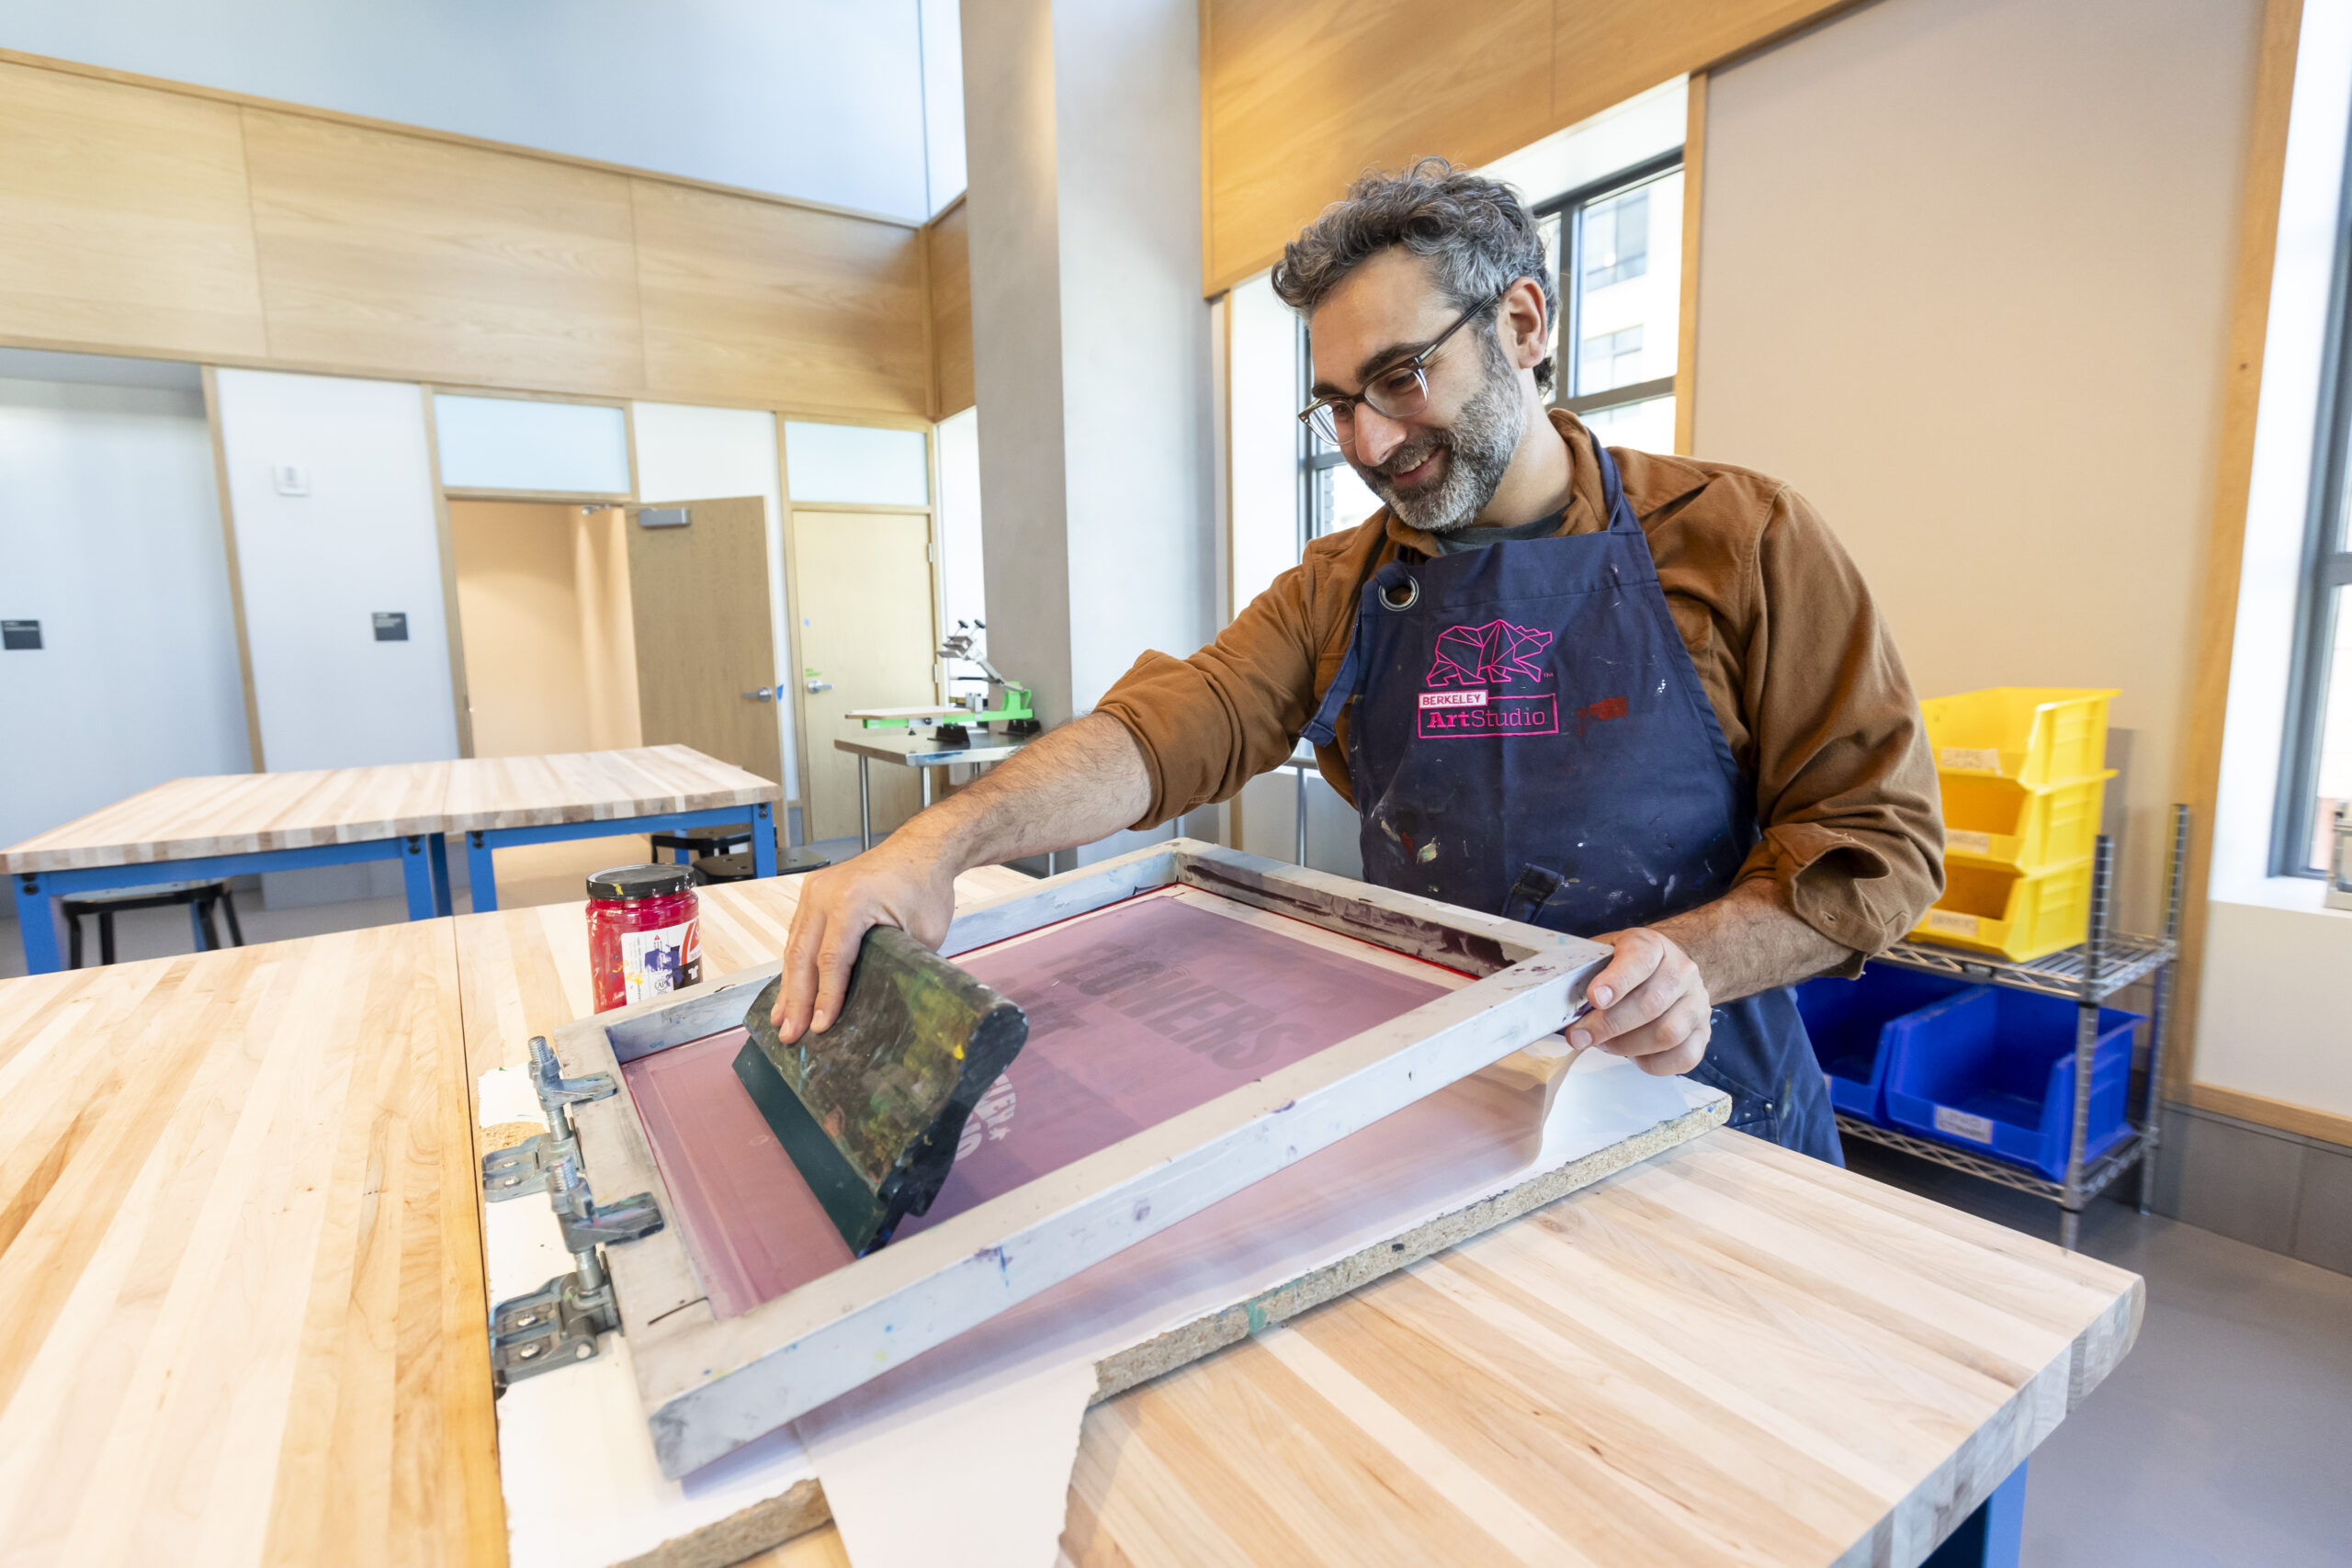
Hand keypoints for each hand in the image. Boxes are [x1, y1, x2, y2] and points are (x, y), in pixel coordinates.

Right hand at [769, 837, 959, 1043]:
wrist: (920, 849)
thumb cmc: (925, 888)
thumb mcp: (924, 933)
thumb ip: (898, 964)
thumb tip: (879, 1003)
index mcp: (852, 902)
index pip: (831, 961)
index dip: (825, 998)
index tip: (820, 1028)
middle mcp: (825, 894)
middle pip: (803, 957)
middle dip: (796, 1001)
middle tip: (790, 1035)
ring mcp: (814, 891)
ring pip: (794, 947)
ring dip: (788, 987)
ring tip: (782, 1020)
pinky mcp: (812, 893)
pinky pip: (798, 934)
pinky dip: (794, 965)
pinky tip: (788, 990)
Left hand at [1568, 927, 1711, 1076]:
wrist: (1666, 970)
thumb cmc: (1624, 967)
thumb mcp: (1603, 955)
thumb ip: (1584, 973)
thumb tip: (1554, 1004)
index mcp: (1653, 946)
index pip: (1640, 959)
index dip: (1617, 980)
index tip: (1594, 998)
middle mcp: (1682, 972)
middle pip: (1651, 1004)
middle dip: (1609, 1025)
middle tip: (1579, 1037)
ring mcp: (1697, 1003)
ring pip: (1667, 1033)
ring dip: (1627, 1046)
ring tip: (1603, 1044)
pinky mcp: (1704, 1033)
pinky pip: (1683, 1057)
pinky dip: (1652, 1063)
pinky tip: (1633, 1055)